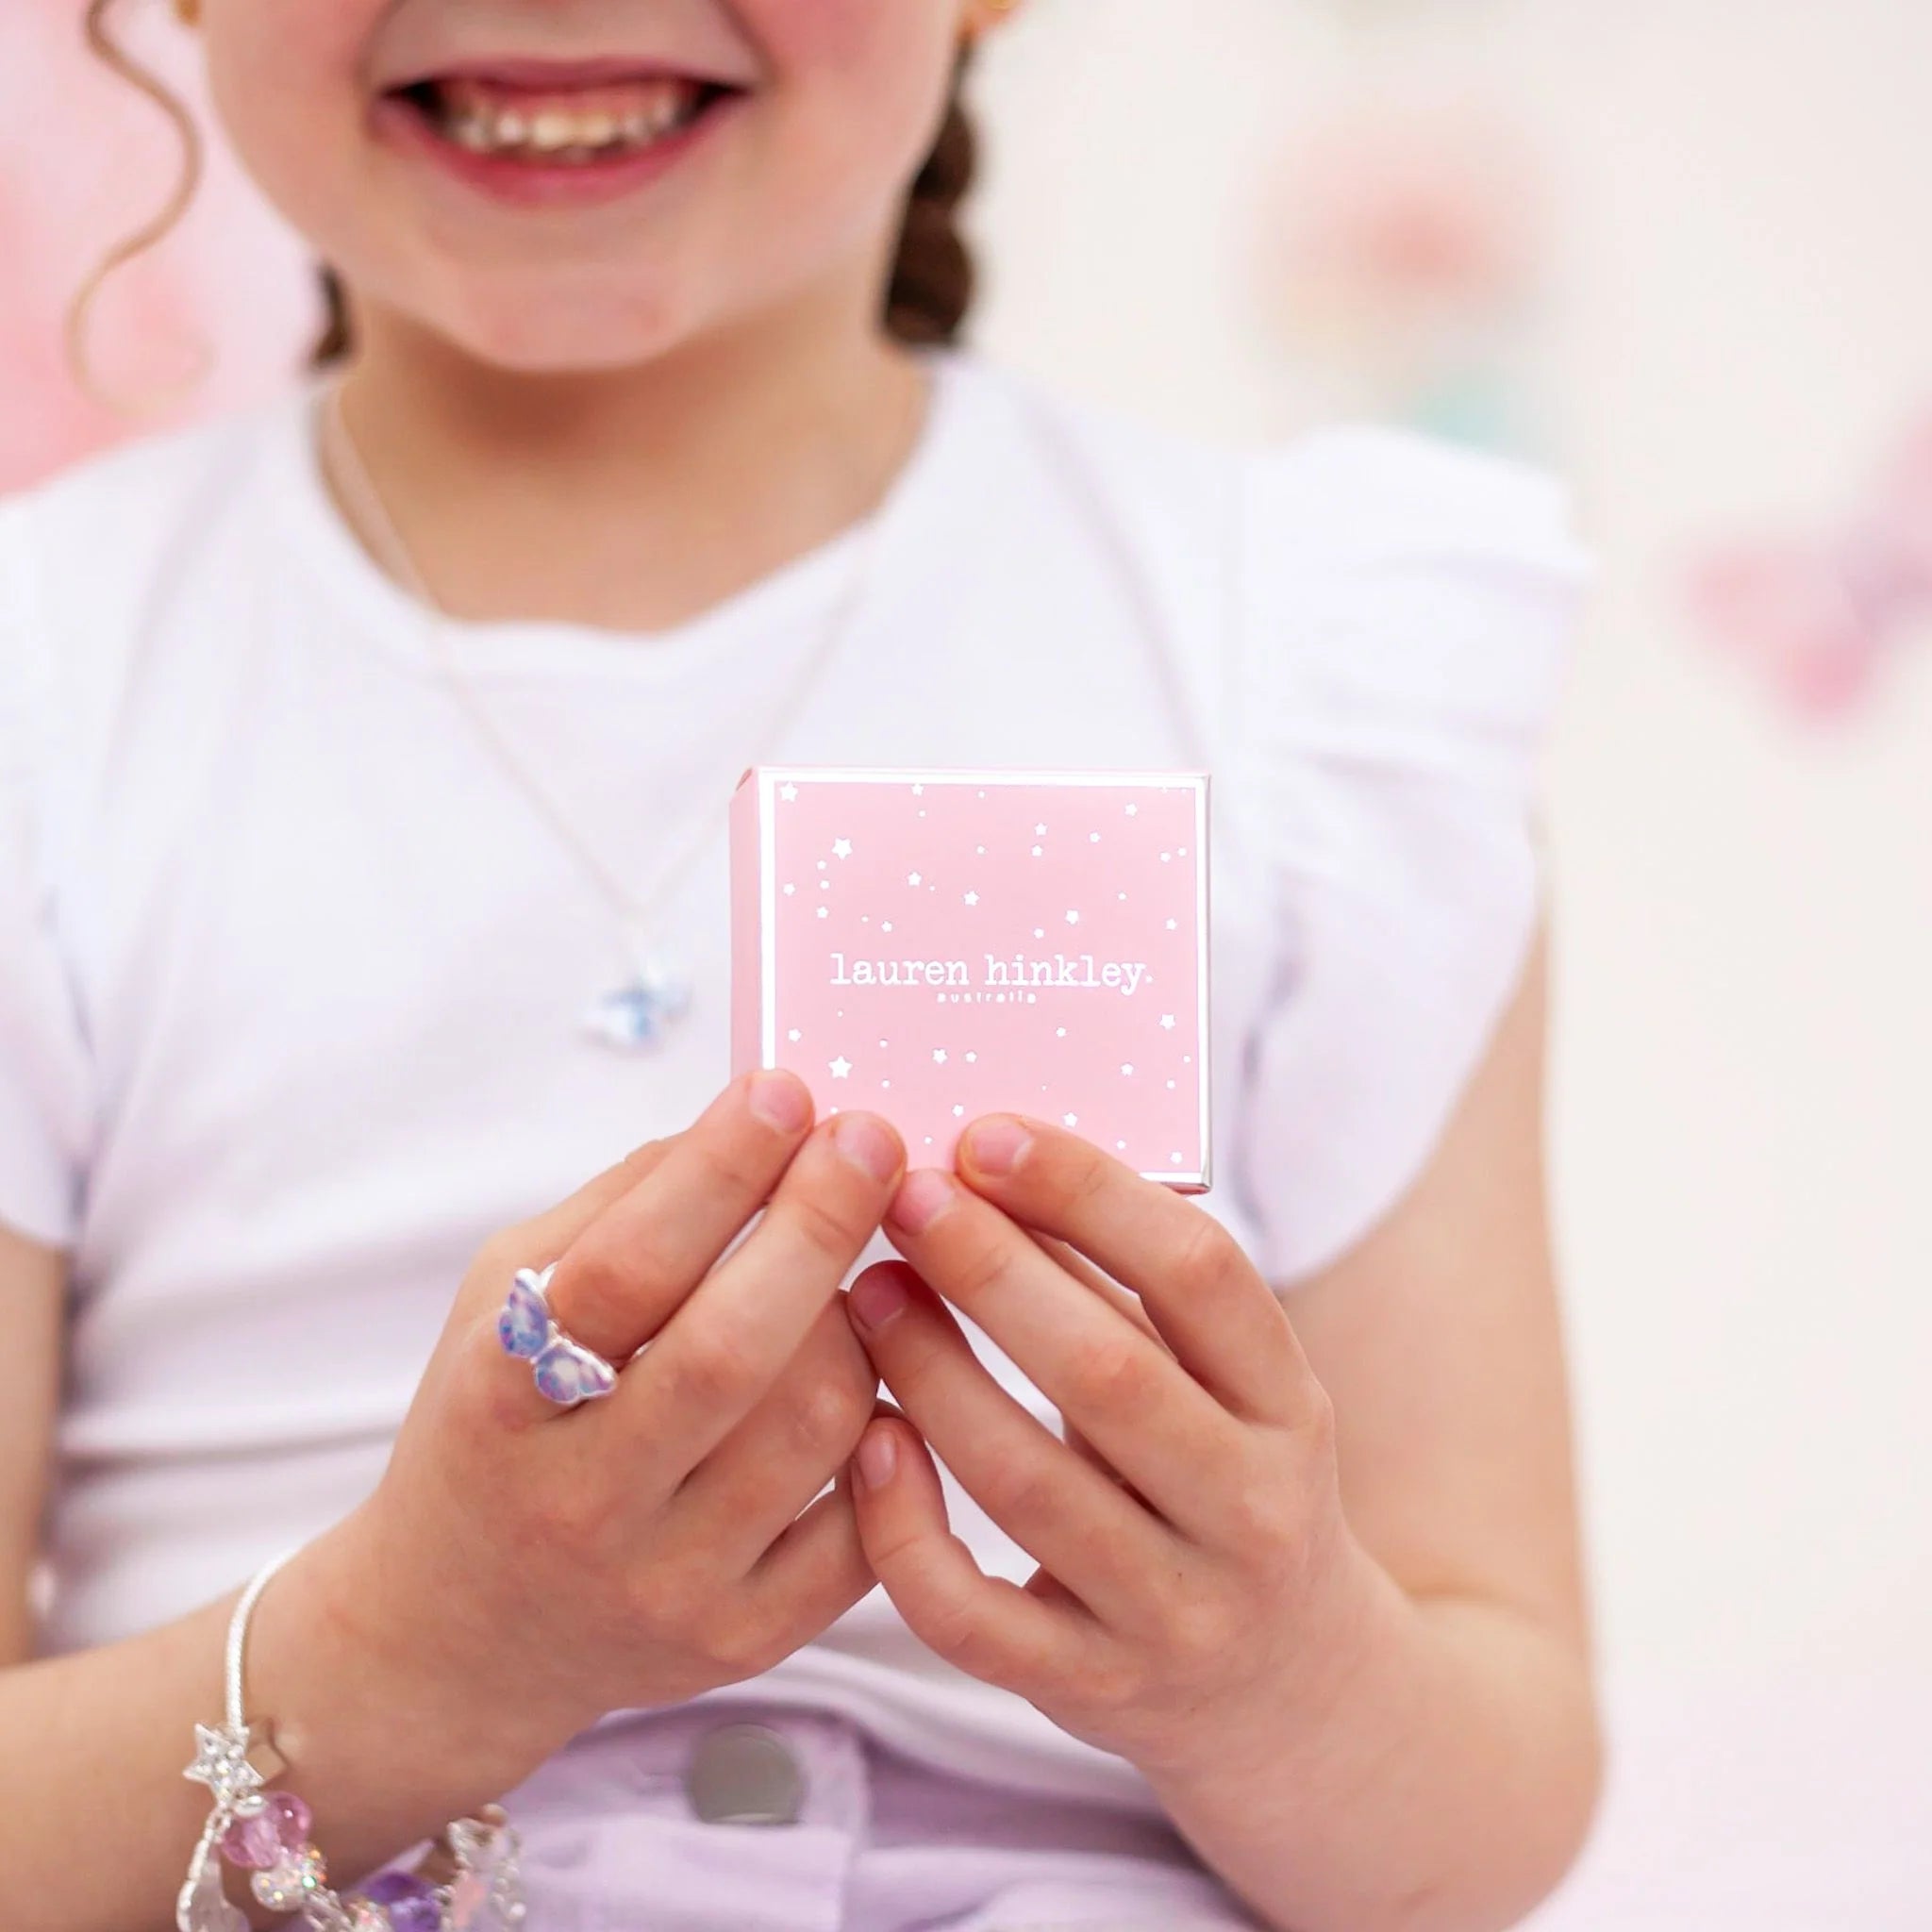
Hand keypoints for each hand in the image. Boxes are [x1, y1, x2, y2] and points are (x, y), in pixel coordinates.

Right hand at [297, 1068, 904, 1787]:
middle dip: (818, 1224)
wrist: (455, 1635)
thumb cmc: (494, 1429)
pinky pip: (865, 1519)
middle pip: (733, 1352)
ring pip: (818, 1424)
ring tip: (855, 1269)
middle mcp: (581, 1506)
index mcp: (501, 1403)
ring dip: (859, 1319)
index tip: (784, 1091)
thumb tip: (758, 1120)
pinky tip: (872, 1379)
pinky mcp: (743, 1639)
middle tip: (869, 1139)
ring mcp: (669, 1585)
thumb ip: (616, 1209)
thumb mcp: (500, 1304)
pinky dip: (888, 1431)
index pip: (621, 1272)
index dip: (714, 1172)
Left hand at [840, 1114, 1375, 1787]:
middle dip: (991, 1272)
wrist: (1286, 1692)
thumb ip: (1127, 1294)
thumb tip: (993, 1165)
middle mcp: (1249, 1511)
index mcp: (1289, 1405)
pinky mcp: (1092, 1691)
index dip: (1089, 1193)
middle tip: (902, 1197)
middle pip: (1108, 1373)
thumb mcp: (1227, 1393)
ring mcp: (1174, 1612)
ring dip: (931, 1375)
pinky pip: (973, 1616)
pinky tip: (867, 1444)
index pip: (1201, 1274)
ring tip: (864, 1294)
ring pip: (1028, 1486)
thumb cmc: (1224, 1490)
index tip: (986, 1135)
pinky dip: (906, 1529)